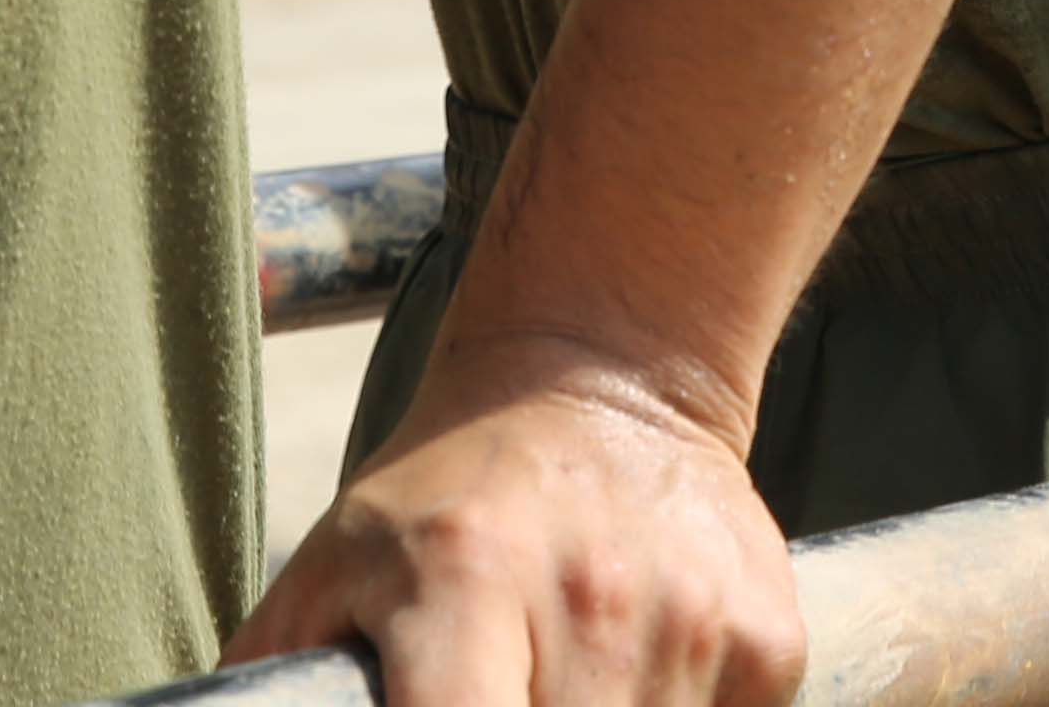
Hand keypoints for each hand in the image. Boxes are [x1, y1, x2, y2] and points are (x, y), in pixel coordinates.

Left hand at [232, 330, 802, 706]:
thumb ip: (277, 672)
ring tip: (561, 680)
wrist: (608, 373)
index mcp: (463, 581)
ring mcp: (690, 624)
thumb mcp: (336, 561)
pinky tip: (638, 678)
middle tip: (502, 690)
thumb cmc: (449, 491)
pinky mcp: (770, 641)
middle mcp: (588, 599)